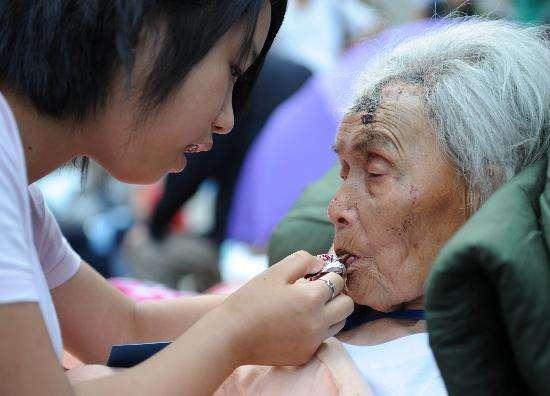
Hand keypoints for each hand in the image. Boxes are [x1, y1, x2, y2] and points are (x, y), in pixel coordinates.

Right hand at [216, 250, 354, 365]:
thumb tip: (321, 263)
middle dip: (337, 294)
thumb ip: (302, 261)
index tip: (317, 274)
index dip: (328, 273)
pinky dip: (316, 330)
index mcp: (311, 298)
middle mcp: (317, 322)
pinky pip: (322, 339)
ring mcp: (313, 341)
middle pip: (347, 305)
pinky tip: (295, 323)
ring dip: (330, 313)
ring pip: (338, 324)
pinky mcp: (305, 354)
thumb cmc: (251, 300)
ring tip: (307, 307)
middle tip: (318, 291)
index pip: (338, 280)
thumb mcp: (275, 272)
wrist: (231, 335)